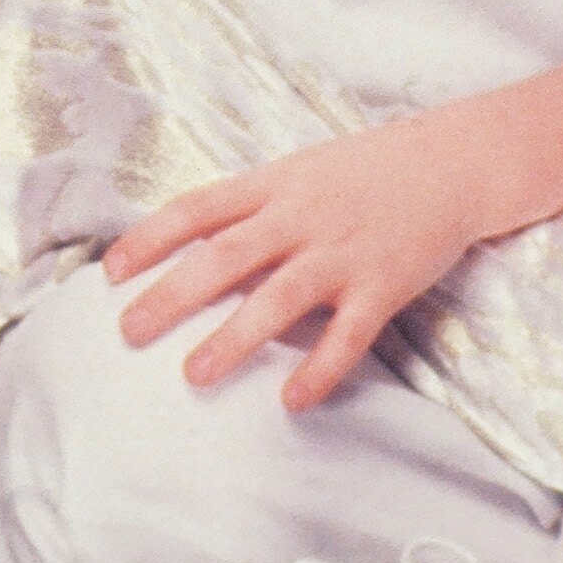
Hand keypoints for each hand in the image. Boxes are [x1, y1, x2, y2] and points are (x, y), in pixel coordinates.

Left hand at [104, 108, 511, 410]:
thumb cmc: (365, 171)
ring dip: (233, 338)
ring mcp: (341, 252)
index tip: (110, 272)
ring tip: (193, 374)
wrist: (452, 162)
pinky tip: (292, 400)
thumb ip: (251, 206)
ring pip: (277, 298)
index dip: (150, 239)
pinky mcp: (383, 285)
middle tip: (128, 332)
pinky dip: (319, 368)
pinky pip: (347, 334)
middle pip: (224, 257)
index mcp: (273, 184)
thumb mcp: (299, 171)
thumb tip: (192, 244)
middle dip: (172, 296)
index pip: (197, 209)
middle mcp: (300, 216)